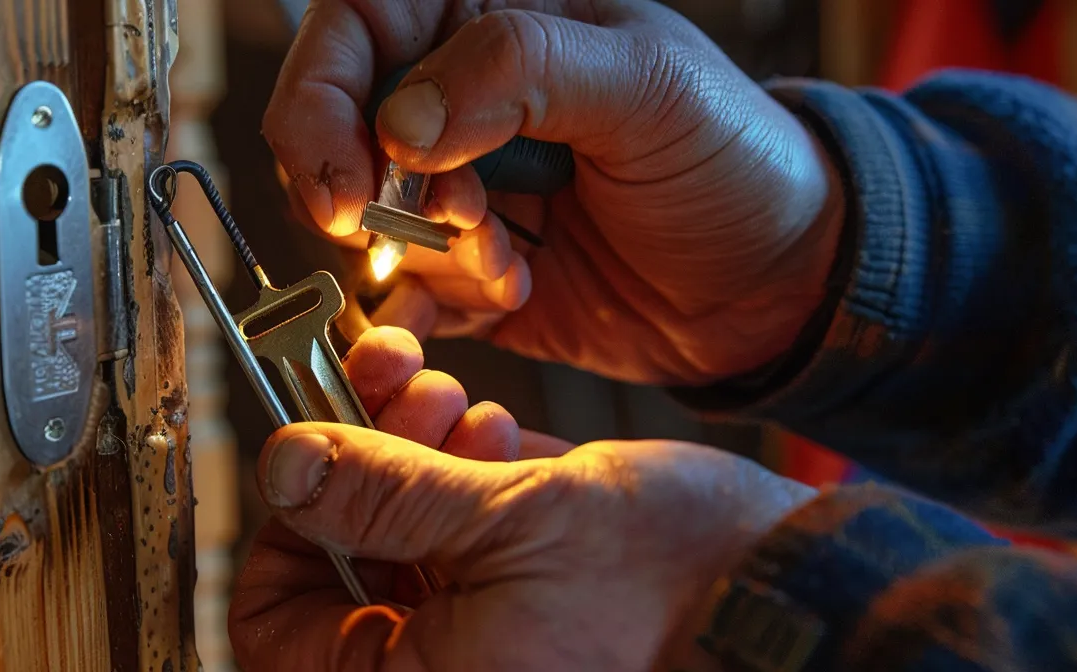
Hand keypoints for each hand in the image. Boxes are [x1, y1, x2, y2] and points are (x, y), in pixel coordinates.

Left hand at [229, 327, 816, 669]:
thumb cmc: (674, 586)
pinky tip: (498, 430)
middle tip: (384, 391)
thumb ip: (382, 495)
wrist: (799, 590)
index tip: (312, 454)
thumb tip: (283, 466)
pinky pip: (469, 535)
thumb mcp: (508, 522)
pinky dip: (468, 472)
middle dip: (360, 465)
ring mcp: (492, 628)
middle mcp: (450, 665)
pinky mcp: (538, 587)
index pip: (276, 629)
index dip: (283, 533)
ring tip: (455, 403)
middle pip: (343, 565)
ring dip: (413, 452)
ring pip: (404, 536)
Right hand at [265, 0, 844, 385]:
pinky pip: (399, 296)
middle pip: (336, 130)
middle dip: (372, 192)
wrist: (780, 284)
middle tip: (453, 221)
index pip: (355, 25)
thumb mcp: (647, 87)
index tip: (352, 177)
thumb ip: (521, 73)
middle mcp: (460, 100)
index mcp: (494, 18)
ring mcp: (458, 189)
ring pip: (364, 223)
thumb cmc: (732, 159)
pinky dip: (429, 312)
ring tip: (516, 260)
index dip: (323, 97)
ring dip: (426, 257)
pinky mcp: (467, 275)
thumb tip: (400, 120)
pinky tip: (511, 296)